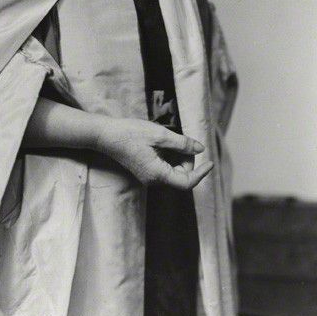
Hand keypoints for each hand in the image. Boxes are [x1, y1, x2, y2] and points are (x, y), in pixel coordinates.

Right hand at [95, 117, 212, 189]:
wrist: (105, 135)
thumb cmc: (130, 133)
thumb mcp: (159, 134)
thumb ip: (182, 143)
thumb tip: (200, 149)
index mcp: (157, 174)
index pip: (187, 182)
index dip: (201, 173)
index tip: (210, 162)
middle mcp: (153, 180)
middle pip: (181, 177)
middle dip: (188, 161)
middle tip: (184, 141)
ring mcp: (148, 177)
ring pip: (173, 172)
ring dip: (179, 158)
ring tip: (172, 139)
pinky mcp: (144, 170)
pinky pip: (164, 168)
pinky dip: (170, 157)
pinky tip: (164, 143)